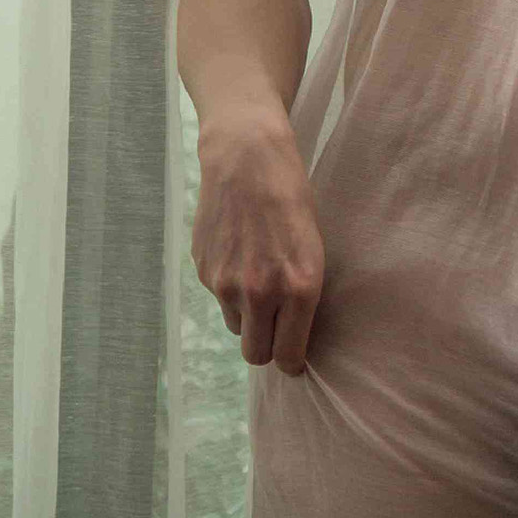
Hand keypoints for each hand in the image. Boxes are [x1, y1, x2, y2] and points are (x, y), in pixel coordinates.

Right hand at [191, 110, 324, 376]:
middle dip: (265, 346)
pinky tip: (239, 249)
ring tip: (257, 273)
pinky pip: (219, 297)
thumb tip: (292, 333)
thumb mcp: (313, 245)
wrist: (247, 156)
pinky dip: (228, 285)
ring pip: (235, 325)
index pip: (288, 357)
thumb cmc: (291, 196)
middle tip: (274, 326)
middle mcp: (260, 292)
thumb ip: (302, 292)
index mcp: (298, 287)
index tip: (293, 355)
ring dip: (246, 313)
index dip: (291, 360)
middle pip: (255, 354)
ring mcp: (227, 283)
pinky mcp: (204, 270)